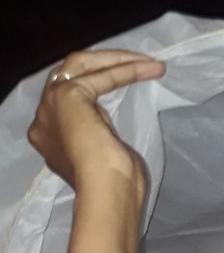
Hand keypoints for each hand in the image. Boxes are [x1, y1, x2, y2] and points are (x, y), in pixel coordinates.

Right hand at [27, 50, 164, 191]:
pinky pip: (99, 75)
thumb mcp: (99, 154)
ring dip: (116, 61)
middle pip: (71, 77)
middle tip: (138, 65)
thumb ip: (93, 134)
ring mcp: (49, 106)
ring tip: (150, 64)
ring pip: (81, 66)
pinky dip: (126, 70)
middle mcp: (43, 120)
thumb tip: (99, 122)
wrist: (105, 191)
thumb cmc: (112, 185)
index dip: (96, 91)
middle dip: (106, 67)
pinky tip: (150, 69)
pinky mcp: (66, 95)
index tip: (124, 86)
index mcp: (48, 138)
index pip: (69, 101)